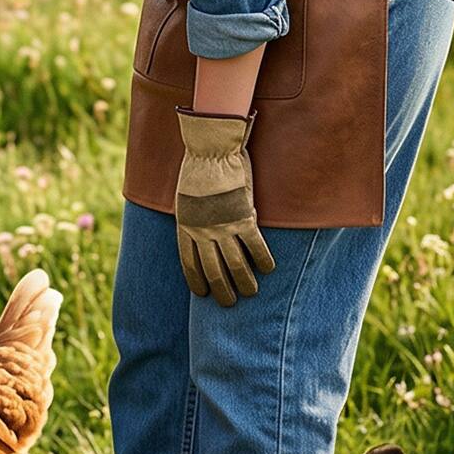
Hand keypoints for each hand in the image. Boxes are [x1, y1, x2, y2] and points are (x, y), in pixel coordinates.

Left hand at [174, 110, 275, 306]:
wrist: (210, 150)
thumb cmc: (197, 169)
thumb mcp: (185, 197)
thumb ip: (193, 216)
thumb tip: (199, 229)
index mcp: (184, 226)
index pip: (188, 263)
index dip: (196, 281)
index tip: (202, 294)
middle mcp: (201, 231)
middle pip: (212, 270)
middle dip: (221, 290)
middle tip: (230, 303)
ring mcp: (222, 227)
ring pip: (235, 264)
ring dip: (244, 282)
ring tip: (250, 293)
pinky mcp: (243, 218)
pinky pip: (255, 247)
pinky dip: (263, 261)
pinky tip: (269, 270)